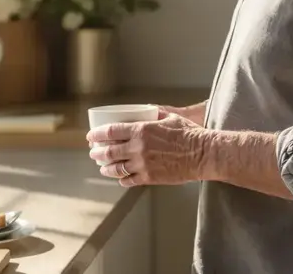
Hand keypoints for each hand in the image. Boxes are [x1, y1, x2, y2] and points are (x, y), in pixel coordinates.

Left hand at [86, 113, 207, 186]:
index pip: (111, 132)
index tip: (90, 137)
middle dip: (97, 153)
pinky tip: (120, 179)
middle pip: (109, 151)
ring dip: (106, 168)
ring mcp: (143, 164)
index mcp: (141, 131)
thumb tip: (148, 110)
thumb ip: (155, 115)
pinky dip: (122, 180)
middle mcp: (138, 148)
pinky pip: (130, 180)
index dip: (97, 134)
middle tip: (93, 153)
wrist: (202, 154)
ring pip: (116, 168)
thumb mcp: (169, 118)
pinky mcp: (150, 178)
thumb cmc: (189, 134)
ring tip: (102, 168)